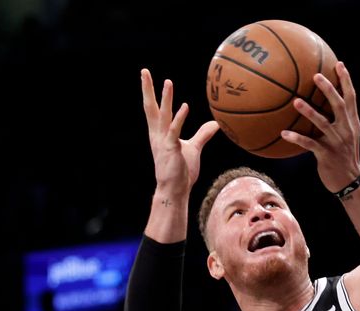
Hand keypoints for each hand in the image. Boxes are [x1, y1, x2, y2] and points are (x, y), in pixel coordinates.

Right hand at [141, 68, 218, 196]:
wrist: (175, 190)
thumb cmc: (181, 171)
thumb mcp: (193, 148)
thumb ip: (202, 134)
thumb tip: (216, 124)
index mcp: (160, 133)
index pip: (153, 109)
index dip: (151, 93)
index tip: (147, 76)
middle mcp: (158, 135)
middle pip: (150, 107)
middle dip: (147, 89)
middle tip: (144, 71)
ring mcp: (163, 141)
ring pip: (162, 116)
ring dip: (165, 99)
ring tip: (167, 82)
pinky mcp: (171, 149)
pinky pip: (174, 130)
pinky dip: (179, 118)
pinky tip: (185, 106)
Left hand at [280, 62, 359, 192]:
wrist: (350, 180)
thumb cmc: (345, 156)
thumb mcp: (348, 136)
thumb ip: (340, 120)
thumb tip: (325, 104)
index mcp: (352, 122)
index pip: (351, 97)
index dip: (346, 80)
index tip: (339, 64)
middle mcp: (346, 129)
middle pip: (339, 105)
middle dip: (329, 89)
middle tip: (316, 75)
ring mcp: (337, 142)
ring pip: (322, 123)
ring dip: (309, 111)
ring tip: (296, 101)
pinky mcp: (326, 154)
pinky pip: (309, 144)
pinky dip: (297, 138)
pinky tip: (284, 133)